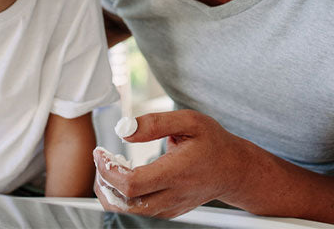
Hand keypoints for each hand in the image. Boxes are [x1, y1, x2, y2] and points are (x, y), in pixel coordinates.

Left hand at [92, 109, 252, 217]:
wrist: (233, 170)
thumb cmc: (213, 144)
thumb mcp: (190, 121)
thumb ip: (156, 123)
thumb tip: (126, 130)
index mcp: (176, 172)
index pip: (132, 184)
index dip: (108, 170)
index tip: (100, 153)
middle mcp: (172, 195)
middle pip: (124, 204)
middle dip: (103, 184)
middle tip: (103, 161)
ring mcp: (170, 207)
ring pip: (128, 211)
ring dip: (111, 192)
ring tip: (112, 168)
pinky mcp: (168, 212)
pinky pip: (138, 211)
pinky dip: (124, 197)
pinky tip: (127, 176)